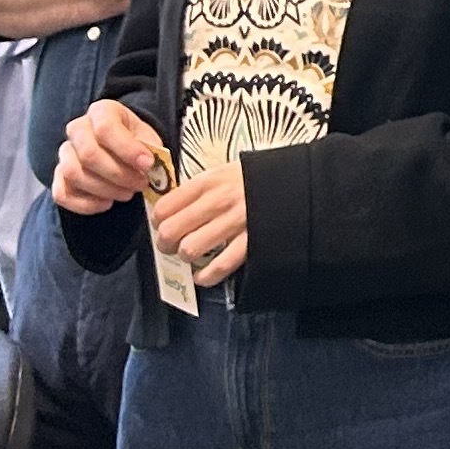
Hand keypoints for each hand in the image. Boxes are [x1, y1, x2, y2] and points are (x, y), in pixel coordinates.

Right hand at [55, 97, 168, 214]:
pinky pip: (61, 193)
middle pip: (88, 154)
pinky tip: (107, 203)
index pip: (105, 129)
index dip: (127, 150)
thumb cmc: (137, 141)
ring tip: (127, 193)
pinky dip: (85, 204)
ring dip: (104, 189)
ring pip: (74, 173)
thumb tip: (147, 167)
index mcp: (101, 111)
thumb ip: (148, 150)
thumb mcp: (148, 138)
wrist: (124, 149)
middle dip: (118, 174)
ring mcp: (65, 153)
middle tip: (140, 184)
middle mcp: (78, 129)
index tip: (148, 164)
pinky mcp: (58, 177)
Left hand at [150, 162, 250, 287]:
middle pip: (171, 231)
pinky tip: (201, 275)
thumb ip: (198, 189)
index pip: (164, 206)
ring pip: (190, 249)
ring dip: (185, 256)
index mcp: (208, 181)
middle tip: (169, 245)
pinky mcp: (251, 241)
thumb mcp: (223, 172)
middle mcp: (218, 201)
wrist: (292, 182)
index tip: (161, 224)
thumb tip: (170, 209)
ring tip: (189, 254)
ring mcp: (235, 222)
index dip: (157, 220)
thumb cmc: (253, 178)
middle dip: (164, 243)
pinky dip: (205, 276)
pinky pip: (220, 266)